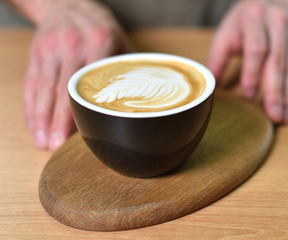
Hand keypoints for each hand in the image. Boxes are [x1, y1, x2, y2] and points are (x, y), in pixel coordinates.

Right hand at [22, 0, 132, 149]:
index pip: (90, 81)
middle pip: (62, 89)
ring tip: (43, 142)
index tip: (83, 131)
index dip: (83, 107)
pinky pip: (32, 83)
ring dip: (42, 118)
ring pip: (44, 89)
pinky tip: (35, 124)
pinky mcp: (37, 53)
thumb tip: (152, 100)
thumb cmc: (102, 29)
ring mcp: (51, 49)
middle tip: (56, 145)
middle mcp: (72, 45)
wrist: (70, 3)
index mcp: (99, 42)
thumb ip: (131, 70)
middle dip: (58, 120)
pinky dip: (31, 105)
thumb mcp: (122, 43)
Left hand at [207, 0, 287, 123]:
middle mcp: (277, 22)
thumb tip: (209, 87)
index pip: (256, 48)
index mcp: (254, 17)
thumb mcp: (226, 32)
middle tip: (274, 115)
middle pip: (278, 61)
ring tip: (285, 117)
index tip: (249, 97)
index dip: (252, 73)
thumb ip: (216, 59)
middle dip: (276, 91)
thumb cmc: (245, 20)